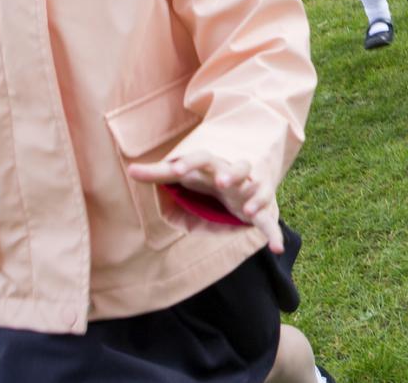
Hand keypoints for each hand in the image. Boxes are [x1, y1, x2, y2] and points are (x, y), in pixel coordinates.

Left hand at [127, 153, 284, 253]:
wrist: (241, 179)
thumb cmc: (206, 177)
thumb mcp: (184, 175)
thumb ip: (158, 174)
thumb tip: (130, 170)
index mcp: (214, 166)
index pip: (203, 158)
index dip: (191, 163)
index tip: (177, 169)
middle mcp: (235, 175)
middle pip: (239, 167)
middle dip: (232, 173)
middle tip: (223, 181)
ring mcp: (250, 191)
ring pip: (260, 188)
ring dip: (257, 197)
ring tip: (248, 210)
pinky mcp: (261, 209)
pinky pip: (270, 221)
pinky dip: (274, 234)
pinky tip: (277, 248)